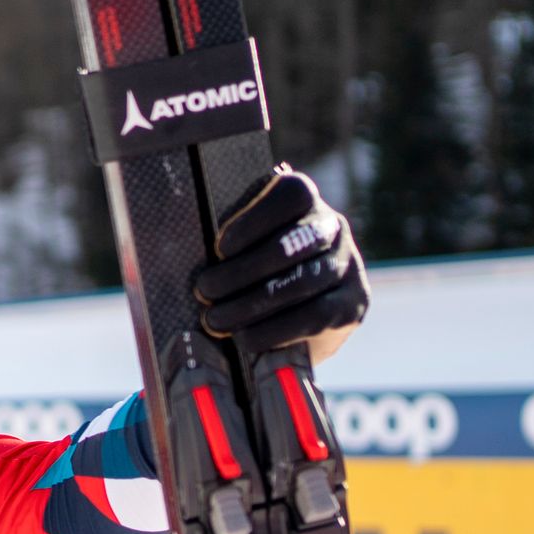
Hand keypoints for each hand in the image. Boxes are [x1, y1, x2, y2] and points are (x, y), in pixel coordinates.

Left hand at [196, 168, 368, 363]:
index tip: (219, 248)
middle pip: (295, 243)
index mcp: (304, 201)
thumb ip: (225, 242)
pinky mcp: (354, 304)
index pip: (292, 194)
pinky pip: (316, 316)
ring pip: (305, 281)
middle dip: (243, 270)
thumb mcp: (238, 249)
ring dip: (252, 304)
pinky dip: (275, 330)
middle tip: (204, 291)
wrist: (293, 324)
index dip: (255, 219)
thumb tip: (178, 245)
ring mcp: (348, 265)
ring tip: (214, 321)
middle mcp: (333, 227)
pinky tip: (245, 339)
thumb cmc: (247, 275)